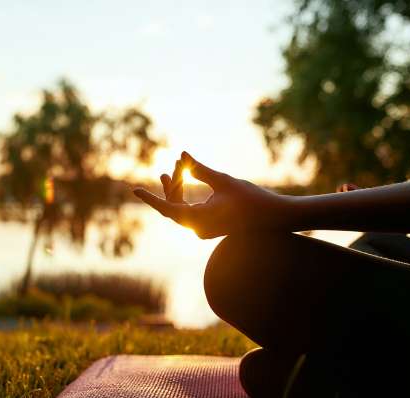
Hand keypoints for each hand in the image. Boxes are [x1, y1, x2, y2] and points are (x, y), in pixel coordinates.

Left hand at [133, 152, 295, 238]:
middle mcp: (198, 229)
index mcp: (199, 220)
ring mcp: (204, 229)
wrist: (275, 217)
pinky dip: (187, 196)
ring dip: (178, 189)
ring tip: (174, 168)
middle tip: (173, 165)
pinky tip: (185, 181)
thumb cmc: (251, 199)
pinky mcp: (210, 226)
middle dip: (171, 185)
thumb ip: (200, 169)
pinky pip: (190, 211)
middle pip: (174, 206)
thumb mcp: (223, 181)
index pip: (168, 208)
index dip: (151, 198)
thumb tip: (182, 155)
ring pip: (181, 209)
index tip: (134, 190)